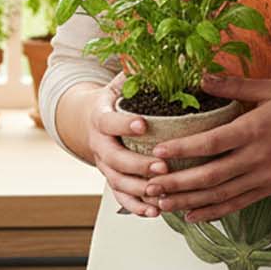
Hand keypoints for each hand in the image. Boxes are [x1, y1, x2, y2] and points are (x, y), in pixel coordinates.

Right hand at [85, 72, 175, 219]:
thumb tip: (180, 57)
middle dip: (138, 165)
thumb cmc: (116, 99)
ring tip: (160, 193)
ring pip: (117, 182)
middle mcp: (99, 144)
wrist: (90, 120)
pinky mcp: (111, 180)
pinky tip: (154, 212)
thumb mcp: (123, 82)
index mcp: (100, 116)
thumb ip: (143, 73)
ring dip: (139, 190)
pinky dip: (136, 207)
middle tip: (163, 167)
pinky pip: (121, 198)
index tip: (144, 125)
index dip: (125, 124)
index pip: (110, 121)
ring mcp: (104, 165)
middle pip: (114, 159)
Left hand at [140, 72, 270, 223]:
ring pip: (221, 194)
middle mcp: (257, 157)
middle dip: (177, 182)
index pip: (212, 142)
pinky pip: (238, 204)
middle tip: (149, 185)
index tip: (158, 153)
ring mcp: (264, 177)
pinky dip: (214, 212)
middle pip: (210, 175)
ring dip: (189, 201)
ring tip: (161, 204)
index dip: (183, 149)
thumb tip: (201, 77)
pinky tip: (193, 216)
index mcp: (255, 129)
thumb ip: (235, 85)